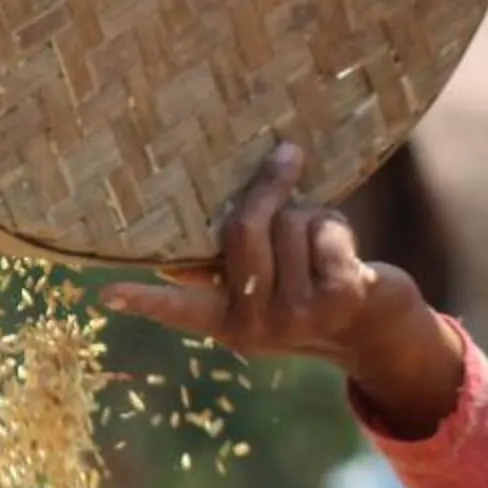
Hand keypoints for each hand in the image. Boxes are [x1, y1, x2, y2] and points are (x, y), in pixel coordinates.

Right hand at [100, 144, 467, 432]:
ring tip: (323, 247)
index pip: (179, 309)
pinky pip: (323, 229)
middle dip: (268, 188)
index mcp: (227, 321)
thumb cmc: (314, 288)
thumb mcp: (269, 284)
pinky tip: (350, 260)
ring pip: (290, 222)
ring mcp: (295, 316)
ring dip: (313, 218)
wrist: (381, 331)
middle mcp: (254, 326)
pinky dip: (339, 228)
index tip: (106, 292)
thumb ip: (230, 265)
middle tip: (286, 157)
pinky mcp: (338, 299)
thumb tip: (171, 258)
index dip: (144, 297)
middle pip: (243, 229)